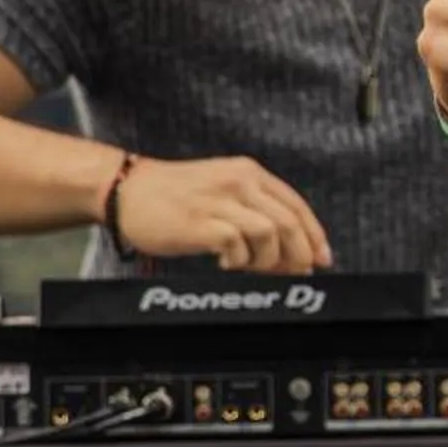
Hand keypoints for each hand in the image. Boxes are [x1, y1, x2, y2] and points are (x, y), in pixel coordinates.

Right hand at [113, 155, 331, 271]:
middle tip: (294, 273)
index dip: (314, 236)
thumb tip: (292, 250)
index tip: (322, 259)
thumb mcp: (223, 190)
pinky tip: (224, 262)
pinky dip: (238, 260)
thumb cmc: (175, 196)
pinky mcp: (199, 222)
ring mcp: (219, 201)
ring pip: (269, 235)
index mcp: (249, 173)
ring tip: (248, 265)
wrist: (125, 189)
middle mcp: (239, 182)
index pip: (297, 206)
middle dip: (298, 254)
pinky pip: (236, 245)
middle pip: (289, 223)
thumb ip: (256, 211)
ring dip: (266, 259)